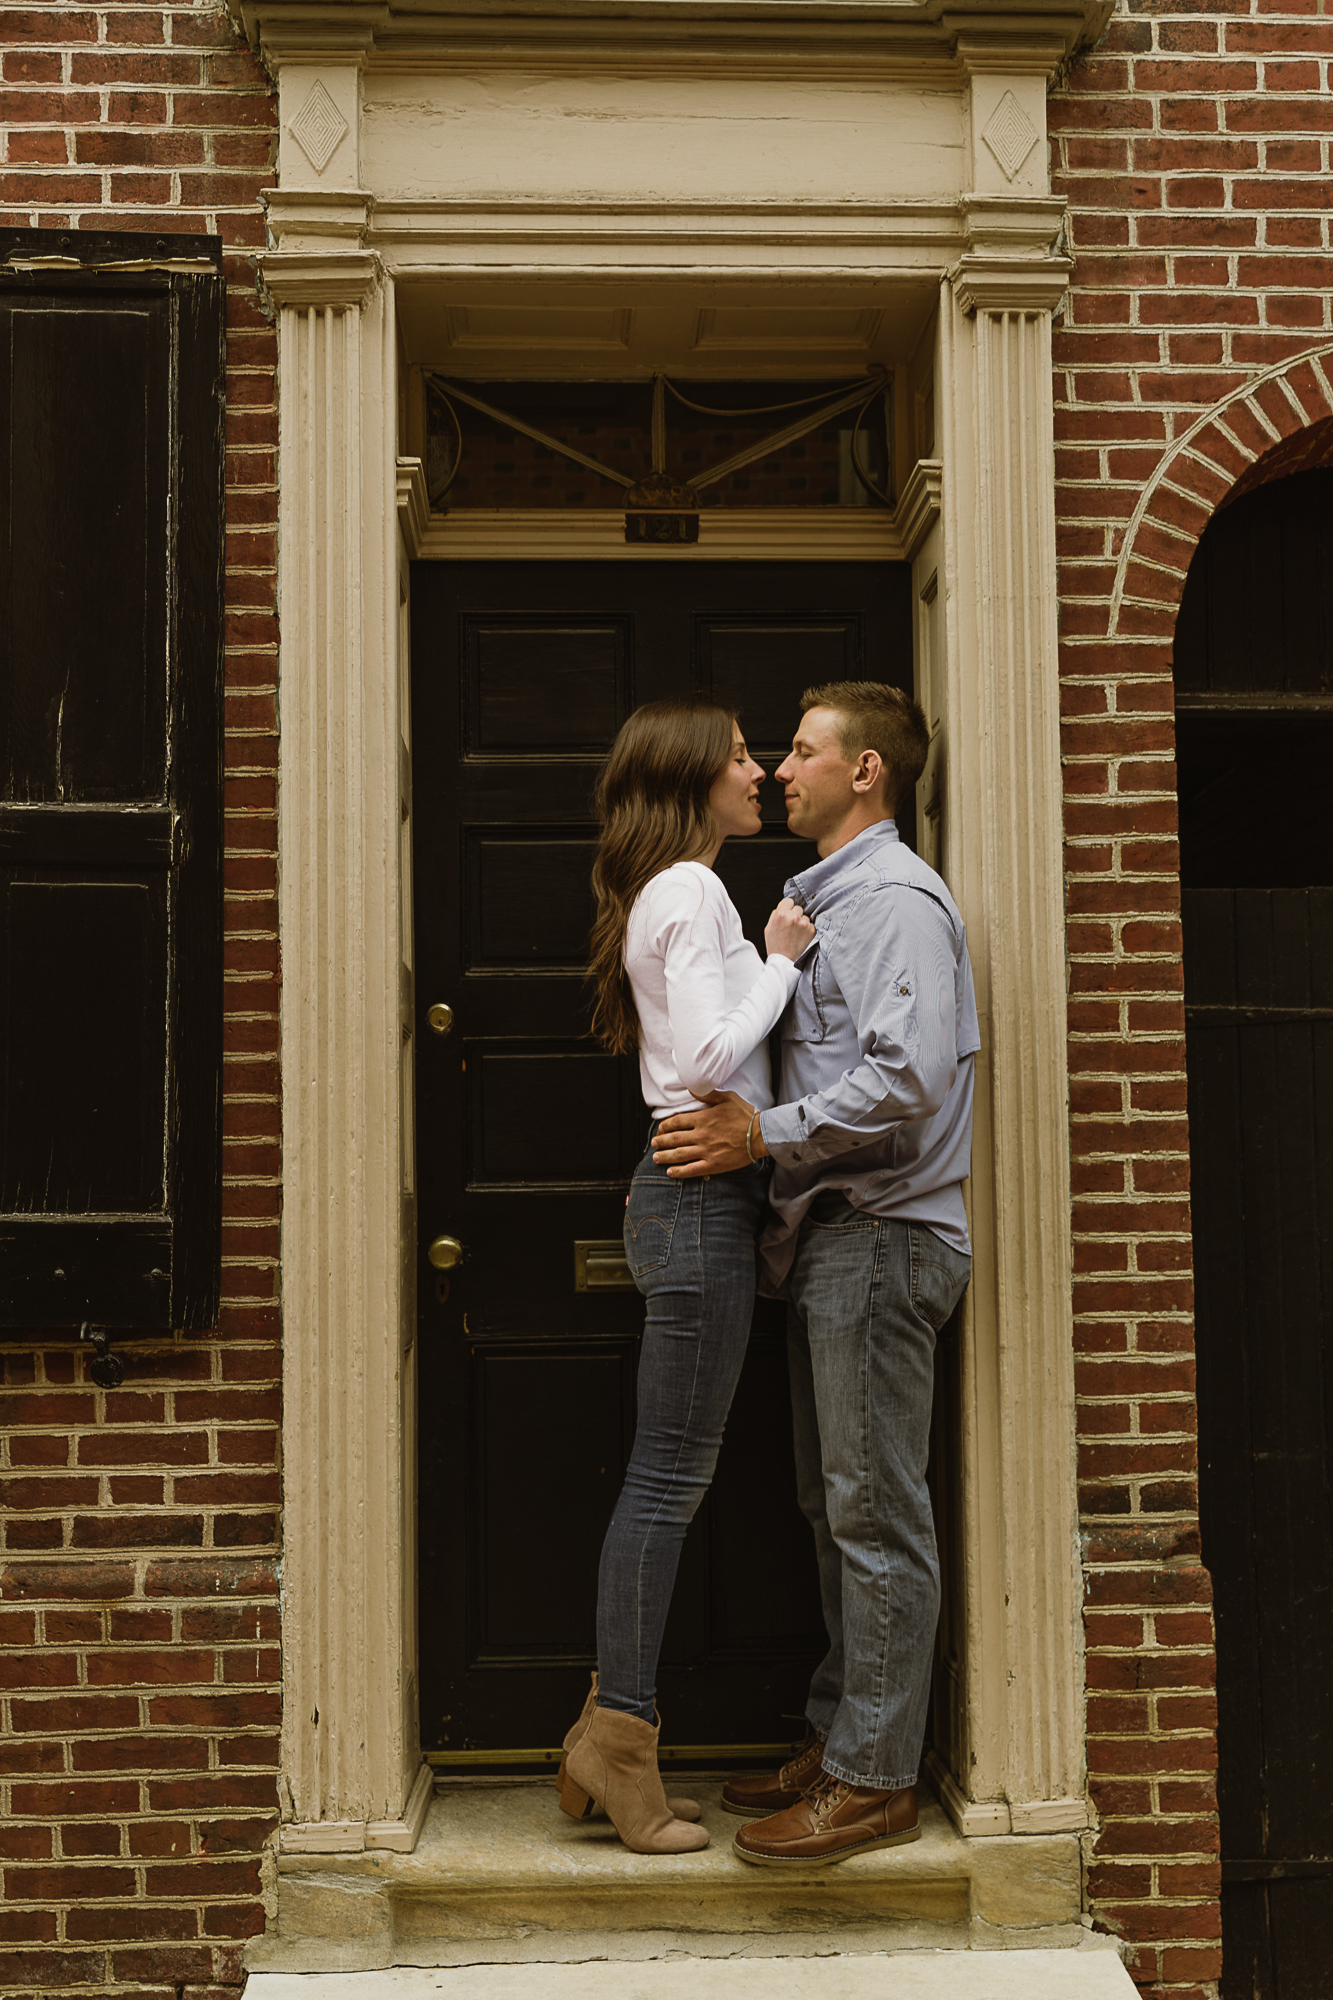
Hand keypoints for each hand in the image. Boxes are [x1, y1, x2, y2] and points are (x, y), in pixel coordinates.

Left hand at [651, 1090, 767, 1177]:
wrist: (760, 1135)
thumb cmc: (745, 1115)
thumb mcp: (727, 1098)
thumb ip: (707, 1094)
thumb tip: (691, 1089)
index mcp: (703, 1119)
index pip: (677, 1122)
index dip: (665, 1126)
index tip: (660, 1129)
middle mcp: (701, 1135)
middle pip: (674, 1139)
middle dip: (661, 1142)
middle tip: (654, 1143)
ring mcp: (706, 1151)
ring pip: (679, 1154)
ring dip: (665, 1156)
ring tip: (656, 1158)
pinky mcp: (713, 1164)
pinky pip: (692, 1169)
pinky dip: (679, 1171)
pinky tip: (670, 1172)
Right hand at [764, 897, 816, 960]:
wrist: (784, 960)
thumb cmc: (775, 945)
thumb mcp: (769, 927)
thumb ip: (775, 915)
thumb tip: (783, 907)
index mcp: (781, 914)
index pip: (789, 901)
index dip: (788, 908)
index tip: (788, 914)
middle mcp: (793, 916)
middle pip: (798, 908)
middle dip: (795, 915)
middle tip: (791, 927)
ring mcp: (803, 923)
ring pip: (805, 917)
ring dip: (802, 923)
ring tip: (796, 934)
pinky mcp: (811, 930)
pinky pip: (811, 925)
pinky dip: (807, 930)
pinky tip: (801, 938)